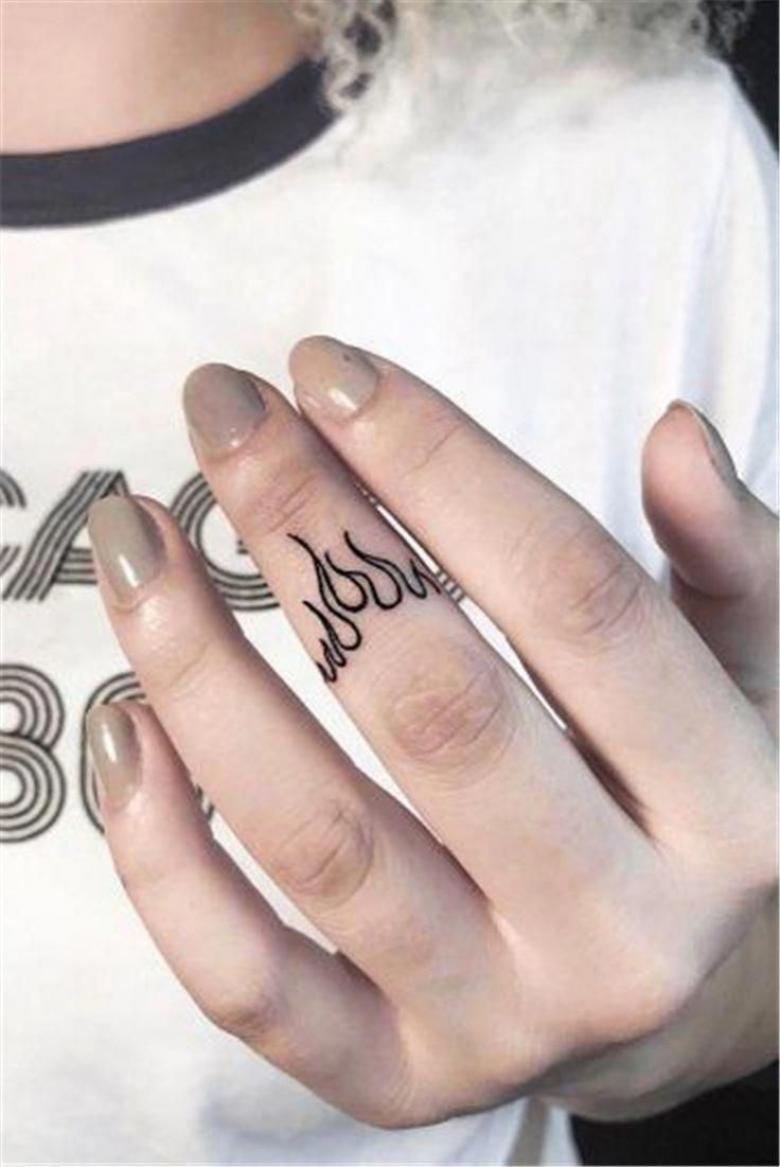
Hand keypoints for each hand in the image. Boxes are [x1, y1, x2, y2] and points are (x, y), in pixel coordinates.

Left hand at [86, 337, 777, 1125]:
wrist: (679, 997)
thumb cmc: (700, 810)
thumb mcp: (757, 677)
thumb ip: (733, 566)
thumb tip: (677, 436)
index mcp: (734, 809)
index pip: (579, 602)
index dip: (443, 464)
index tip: (330, 370)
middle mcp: (623, 932)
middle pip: (437, 708)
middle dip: (309, 534)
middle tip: (223, 414)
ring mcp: (503, 1020)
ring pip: (323, 840)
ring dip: (203, 671)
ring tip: (139, 542)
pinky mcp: (396, 1079)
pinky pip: (251, 984)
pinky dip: (164, 860)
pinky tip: (122, 728)